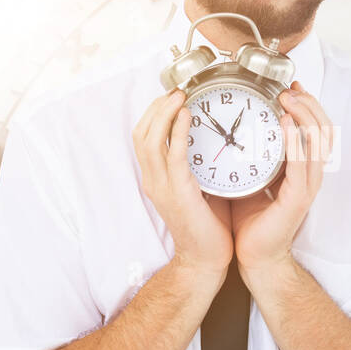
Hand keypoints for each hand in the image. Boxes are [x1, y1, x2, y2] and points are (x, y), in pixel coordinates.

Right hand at [132, 88, 232, 276]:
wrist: (206, 259)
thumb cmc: (206, 227)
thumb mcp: (197, 189)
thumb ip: (195, 167)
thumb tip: (209, 142)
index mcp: (156, 179)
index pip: (143, 137)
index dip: (154, 113)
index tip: (171, 97)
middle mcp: (153, 181)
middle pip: (141, 133)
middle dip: (156, 107)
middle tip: (176, 90)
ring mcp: (162, 187)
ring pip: (151, 140)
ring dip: (164, 113)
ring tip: (180, 96)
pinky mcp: (178, 192)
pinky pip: (173, 155)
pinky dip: (177, 132)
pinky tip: (188, 116)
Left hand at [231, 80, 331, 274]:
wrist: (253, 257)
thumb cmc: (251, 221)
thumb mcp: (250, 177)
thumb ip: (251, 154)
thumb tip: (232, 129)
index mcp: (301, 169)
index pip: (315, 129)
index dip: (307, 105)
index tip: (290, 87)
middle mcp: (309, 175)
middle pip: (324, 129)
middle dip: (309, 104)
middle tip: (288, 89)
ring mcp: (307, 186)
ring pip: (319, 142)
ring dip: (305, 116)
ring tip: (288, 99)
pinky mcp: (298, 198)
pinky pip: (302, 164)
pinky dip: (296, 141)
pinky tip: (285, 125)